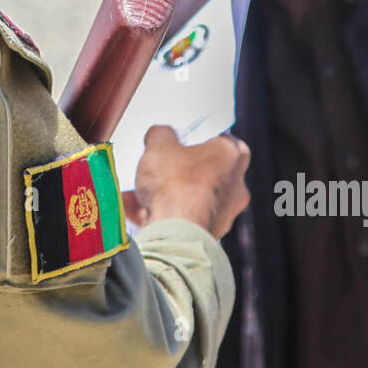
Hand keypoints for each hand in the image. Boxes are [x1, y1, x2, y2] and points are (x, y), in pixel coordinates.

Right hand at [123, 125, 249, 238]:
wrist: (175, 233)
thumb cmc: (174, 184)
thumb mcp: (159, 144)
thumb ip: (161, 133)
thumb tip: (161, 134)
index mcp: (232, 156)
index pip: (223, 139)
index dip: (200, 138)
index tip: (181, 139)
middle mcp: (235, 186)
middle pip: (204, 170)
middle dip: (178, 168)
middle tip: (157, 164)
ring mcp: (224, 213)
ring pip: (190, 196)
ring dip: (165, 193)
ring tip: (136, 189)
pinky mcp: (208, 235)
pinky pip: (181, 219)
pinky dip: (160, 213)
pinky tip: (132, 208)